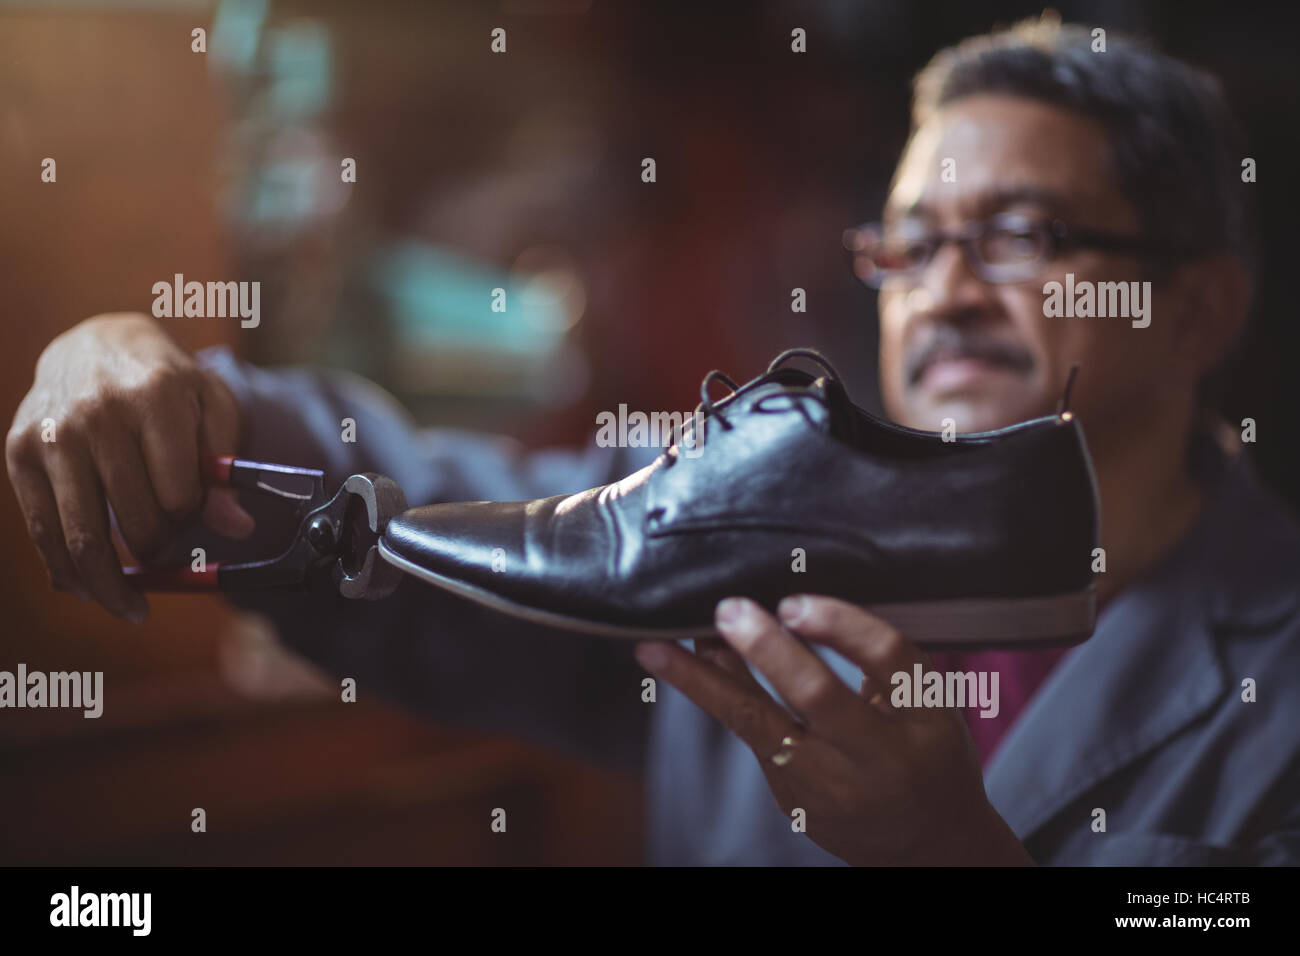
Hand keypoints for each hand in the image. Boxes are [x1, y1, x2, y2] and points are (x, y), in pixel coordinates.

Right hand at [5, 313, 252, 622]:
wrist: (97, 343)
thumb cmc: (169, 384)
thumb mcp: (212, 410)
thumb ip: (226, 468)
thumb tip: (237, 528)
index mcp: (155, 397)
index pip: (179, 493)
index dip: (194, 516)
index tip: (196, 513)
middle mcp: (98, 413)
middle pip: (135, 520)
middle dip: (159, 547)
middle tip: (169, 547)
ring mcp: (53, 433)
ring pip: (82, 537)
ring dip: (110, 585)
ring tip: (133, 607)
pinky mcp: (20, 451)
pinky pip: (42, 529)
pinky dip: (65, 571)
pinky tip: (86, 589)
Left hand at [634, 595, 1033, 864]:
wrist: (928, 842)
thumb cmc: (925, 750)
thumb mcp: (921, 701)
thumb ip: (870, 657)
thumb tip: (785, 601)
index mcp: (927, 715)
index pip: (887, 658)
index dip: (839, 625)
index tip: (793, 602)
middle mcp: (879, 753)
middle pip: (818, 696)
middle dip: (768, 651)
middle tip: (729, 611)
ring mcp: (831, 783)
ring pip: (758, 723)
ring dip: (702, 680)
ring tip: (658, 647)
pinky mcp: (794, 798)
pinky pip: (746, 735)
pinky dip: (713, 693)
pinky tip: (680, 664)